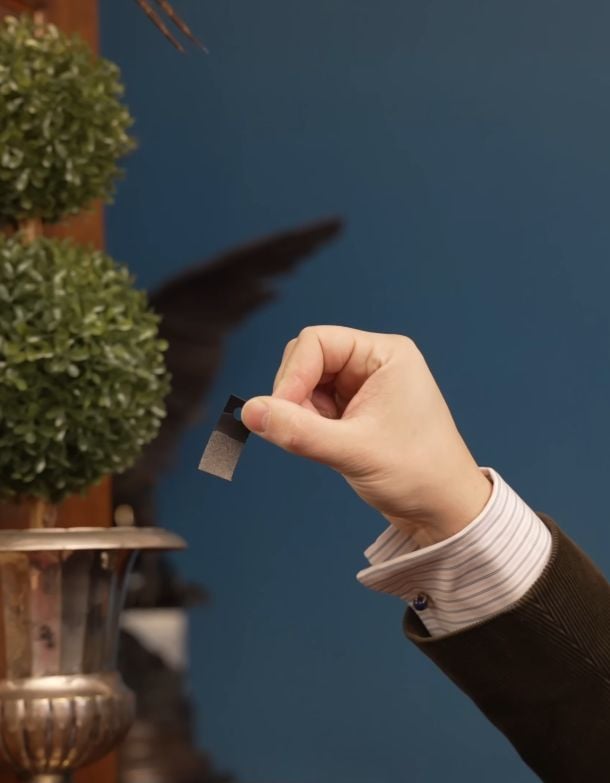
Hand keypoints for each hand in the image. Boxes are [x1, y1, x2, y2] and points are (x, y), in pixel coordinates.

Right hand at [242, 326, 491, 545]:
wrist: (444, 511)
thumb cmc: (419, 474)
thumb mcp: (354, 451)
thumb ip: (299, 431)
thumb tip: (249, 412)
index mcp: (385, 355)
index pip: (317, 342)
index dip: (292, 375)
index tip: (280, 412)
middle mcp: (373, 363)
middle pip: (307, 359)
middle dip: (295, 394)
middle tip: (304, 430)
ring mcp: (363, 386)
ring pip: (306, 383)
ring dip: (301, 412)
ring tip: (325, 442)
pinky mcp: (354, 410)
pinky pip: (313, 405)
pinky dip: (308, 424)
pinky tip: (328, 445)